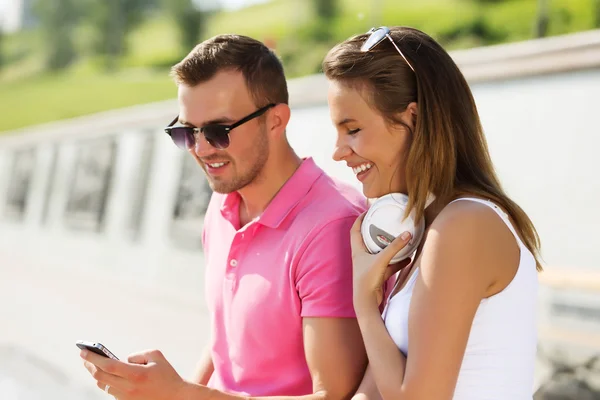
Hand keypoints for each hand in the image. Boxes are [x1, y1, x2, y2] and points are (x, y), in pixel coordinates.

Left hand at [80, 348, 196, 399]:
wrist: (176, 397)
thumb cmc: (167, 374)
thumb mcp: (156, 356)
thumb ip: (137, 354)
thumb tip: (124, 360)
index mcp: (136, 374)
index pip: (108, 365)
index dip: (93, 358)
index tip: (83, 352)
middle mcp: (128, 388)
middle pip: (100, 376)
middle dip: (90, 366)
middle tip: (84, 357)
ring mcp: (126, 398)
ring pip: (104, 385)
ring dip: (97, 374)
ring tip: (92, 365)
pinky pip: (111, 391)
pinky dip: (107, 381)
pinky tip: (105, 375)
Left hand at [350, 213, 411, 312]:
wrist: (366, 302)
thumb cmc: (367, 280)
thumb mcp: (382, 260)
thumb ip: (395, 247)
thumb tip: (407, 233)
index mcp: (357, 250)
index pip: (355, 230)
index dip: (360, 219)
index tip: (368, 210)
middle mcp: (362, 257)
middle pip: (368, 239)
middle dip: (376, 230)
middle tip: (387, 222)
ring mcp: (370, 266)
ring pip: (380, 252)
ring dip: (389, 247)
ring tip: (400, 238)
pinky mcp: (378, 275)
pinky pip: (389, 265)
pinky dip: (398, 262)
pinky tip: (409, 259)